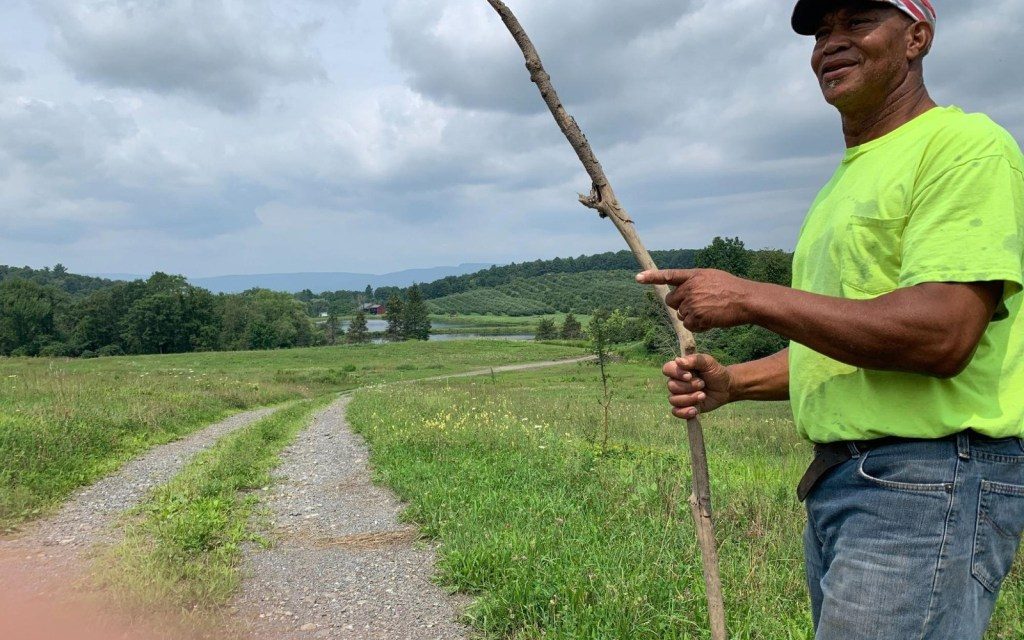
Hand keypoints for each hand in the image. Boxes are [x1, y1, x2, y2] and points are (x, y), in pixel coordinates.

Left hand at [637, 269, 760, 331]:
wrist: (746, 300)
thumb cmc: (732, 289)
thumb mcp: (712, 277)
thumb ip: (695, 281)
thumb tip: (681, 291)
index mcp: (694, 275)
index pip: (669, 275)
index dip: (652, 277)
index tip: (638, 277)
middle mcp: (690, 288)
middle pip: (671, 301)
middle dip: (680, 305)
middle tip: (698, 305)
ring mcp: (692, 302)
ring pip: (680, 315)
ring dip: (692, 317)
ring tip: (710, 311)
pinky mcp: (697, 316)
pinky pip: (689, 325)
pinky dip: (698, 326)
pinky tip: (711, 320)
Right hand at [662, 354, 731, 419]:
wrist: (726, 388)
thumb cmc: (715, 373)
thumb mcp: (708, 362)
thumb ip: (694, 359)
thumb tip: (678, 360)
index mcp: (680, 369)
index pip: (667, 369)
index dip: (676, 373)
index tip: (689, 376)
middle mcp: (677, 382)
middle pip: (671, 386)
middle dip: (688, 387)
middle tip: (702, 384)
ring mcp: (679, 395)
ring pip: (673, 400)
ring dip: (689, 399)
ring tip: (703, 395)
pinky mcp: (684, 407)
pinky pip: (676, 412)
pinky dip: (684, 412)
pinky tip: (695, 410)